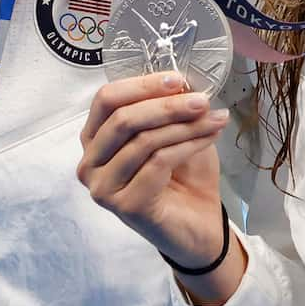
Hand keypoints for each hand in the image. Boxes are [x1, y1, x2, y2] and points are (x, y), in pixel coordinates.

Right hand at [77, 70, 237, 290]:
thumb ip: (168, 108)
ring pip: (143, 140)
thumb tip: (181, 80)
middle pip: (123, 119)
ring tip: (215, 118)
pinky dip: (188, 145)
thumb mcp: (174, 132)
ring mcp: (102, 187)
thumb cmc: (182, 178)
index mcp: (94, 139)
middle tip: (202, 100)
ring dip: (184, 125)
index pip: (106, 100)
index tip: (178, 79)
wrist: (197, 226)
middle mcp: (89, 163)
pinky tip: (210, 138)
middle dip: (166, 105)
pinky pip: (158, 163)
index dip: (141, 85)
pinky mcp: (123, 205)